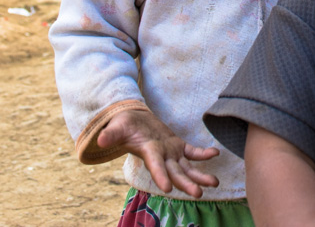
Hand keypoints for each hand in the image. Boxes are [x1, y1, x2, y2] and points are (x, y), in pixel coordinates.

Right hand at [97, 108, 219, 197]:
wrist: (133, 121)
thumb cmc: (123, 125)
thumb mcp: (117, 128)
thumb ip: (111, 135)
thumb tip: (100, 140)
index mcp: (148, 152)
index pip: (155, 166)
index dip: (160, 176)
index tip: (167, 189)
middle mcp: (161, 156)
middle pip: (175, 173)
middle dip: (186, 184)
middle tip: (198, 194)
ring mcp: (171, 153)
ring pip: (187, 168)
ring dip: (200, 176)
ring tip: (214, 183)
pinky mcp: (177, 146)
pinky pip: (192, 152)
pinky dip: (203, 154)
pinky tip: (214, 154)